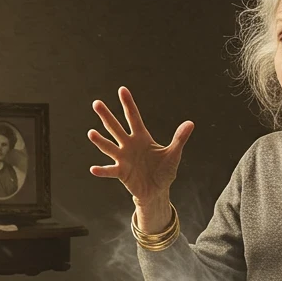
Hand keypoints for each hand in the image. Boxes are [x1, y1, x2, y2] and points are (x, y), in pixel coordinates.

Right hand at [89, 86, 193, 208]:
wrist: (157, 190)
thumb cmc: (164, 171)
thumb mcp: (173, 154)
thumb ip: (179, 138)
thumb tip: (190, 123)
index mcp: (141, 137)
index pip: (133, 117)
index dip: (128, 104)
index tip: (122, 90)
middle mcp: (129, 145)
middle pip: (115, 128)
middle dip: (107, 116)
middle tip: (96, 103)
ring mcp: (123, 159)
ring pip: (109, 147)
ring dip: (100, 141)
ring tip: (91, 133)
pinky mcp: (121, 173)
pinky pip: (110, 171)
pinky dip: (102, 170)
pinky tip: (94, 169)